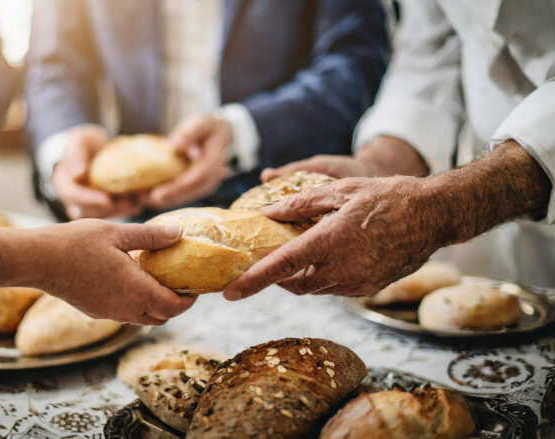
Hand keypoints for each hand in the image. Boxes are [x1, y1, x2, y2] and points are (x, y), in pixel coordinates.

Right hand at [0, 220, 195, 324]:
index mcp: (136, 291)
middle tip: (179, 282)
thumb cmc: (76, 243)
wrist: (38, 260)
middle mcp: (125, 308)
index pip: (174, 307)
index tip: (195, 285)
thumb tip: (179, 234)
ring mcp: (108, 312)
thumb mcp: (118, 232)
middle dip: (175, 304)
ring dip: (155, 305)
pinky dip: (136, 304)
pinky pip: (124, 314)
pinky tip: (130, 281)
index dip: (189, 300)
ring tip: (156, 280)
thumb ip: (151, 236)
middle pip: (161, 317)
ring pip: (142, 318)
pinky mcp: (95, 311)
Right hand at [52, 125, 141, 218]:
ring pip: (101, 215)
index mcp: (63, 182)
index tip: (108, 200)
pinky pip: (112, 214)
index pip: (73, 195)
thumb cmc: (85, 143)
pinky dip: (126, 210)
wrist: (94, 149)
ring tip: (138, 203)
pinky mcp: (101, 209)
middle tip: (131, 204)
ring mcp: (86, 206)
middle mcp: (71, 199)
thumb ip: (76, 156)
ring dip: (120, 211)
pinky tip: (138, 204)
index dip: (90, 200)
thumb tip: (78, 175)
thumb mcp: (79, 142)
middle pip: (88, 211)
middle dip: (110, 209)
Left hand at [142, 115, 231, 208]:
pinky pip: (183, 196)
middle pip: (190, 192)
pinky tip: (148, 198)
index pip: (198, 177)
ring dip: (164, 202)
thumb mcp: (202, 122)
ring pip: (186, 198)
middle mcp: (214, 177)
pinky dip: (166, 199)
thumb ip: (192, 131)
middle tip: (144, 200)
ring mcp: (206, 184)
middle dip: (167, 198)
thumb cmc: (208, 128)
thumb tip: (178, 146)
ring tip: (142, 200)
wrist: (219, 136)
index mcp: (216, 159)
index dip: (178, 187)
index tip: (158, 193)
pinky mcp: (198, 188)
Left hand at [224, 141, 551, 300]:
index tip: (230, 294)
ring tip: (301, 253)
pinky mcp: (369, 288)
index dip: (252, 282)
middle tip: (269, 260)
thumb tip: (268, 213)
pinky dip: (324, 277)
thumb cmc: (387, 196)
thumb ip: (300, 205)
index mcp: (329, 242)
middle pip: (294, 284)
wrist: (433, 214)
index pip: (281, 267)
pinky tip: (330, 257)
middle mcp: (341, 269)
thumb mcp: (339, 190)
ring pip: (315, 288)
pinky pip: (335, 289)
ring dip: (301, 276)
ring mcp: (357, 283)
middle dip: (277, 278)